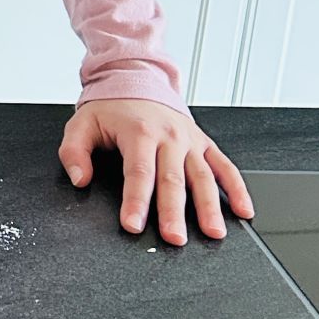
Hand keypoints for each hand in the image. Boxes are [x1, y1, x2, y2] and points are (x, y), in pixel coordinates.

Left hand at [58, 99, 253, 246]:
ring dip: (209, 206)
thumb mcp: (82, 123)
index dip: (135, 200)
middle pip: (173, 179)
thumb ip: (74, 151)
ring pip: (203, 176)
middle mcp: (168, 136)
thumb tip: (79, 178)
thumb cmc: (110, 108)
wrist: (136, 80)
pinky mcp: (204, 143)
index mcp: (139, 131)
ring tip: (213, 232)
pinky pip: (224, 166)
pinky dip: (237, 188)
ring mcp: (189, 140)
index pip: (138, 172)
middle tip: (174, 237)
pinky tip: (244, 211)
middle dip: (174, 211)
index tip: (133, 224)